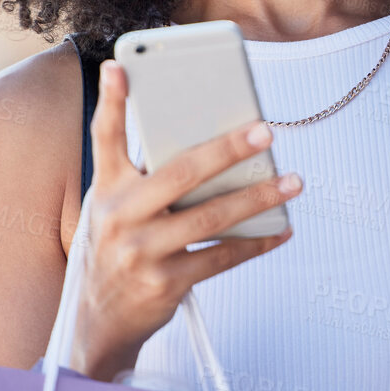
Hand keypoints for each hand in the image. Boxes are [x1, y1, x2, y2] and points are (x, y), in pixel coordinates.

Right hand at [71, 60, 297, 381]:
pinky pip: (221, 258)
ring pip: (210, 217)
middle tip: (265, 131)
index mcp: (104, 189)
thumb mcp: (112, 209)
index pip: (104, 137)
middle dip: (227, 150)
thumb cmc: (117, 249)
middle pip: (179, 173)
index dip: (110, 101)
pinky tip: (281, 229)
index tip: (119, 66)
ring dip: (257, 198)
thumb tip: (209, 145)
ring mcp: (140, 252)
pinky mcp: (164, 284)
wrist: (97, 324)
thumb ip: (145, 177)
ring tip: (292, 182)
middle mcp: (117, 217)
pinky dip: (256, 242)